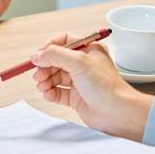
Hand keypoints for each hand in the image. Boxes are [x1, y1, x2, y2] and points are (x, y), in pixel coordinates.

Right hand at [31, 33, 153, 139]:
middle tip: (38, 74)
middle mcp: (84, 64)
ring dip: (45, 80)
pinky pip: (58, 92)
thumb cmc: (106, 86)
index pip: (64, 41)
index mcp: (88, 50)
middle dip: (45, 66)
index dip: (49, 47)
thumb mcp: (79, 62)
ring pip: (55, 77)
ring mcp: (80, 81)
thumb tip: (37, 55)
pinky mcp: (77, 98)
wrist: (117, 112)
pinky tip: (48, 94)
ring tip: (42, 85)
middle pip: (56, 60)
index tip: (38, 55)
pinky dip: (50, 93)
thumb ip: (55, 55)